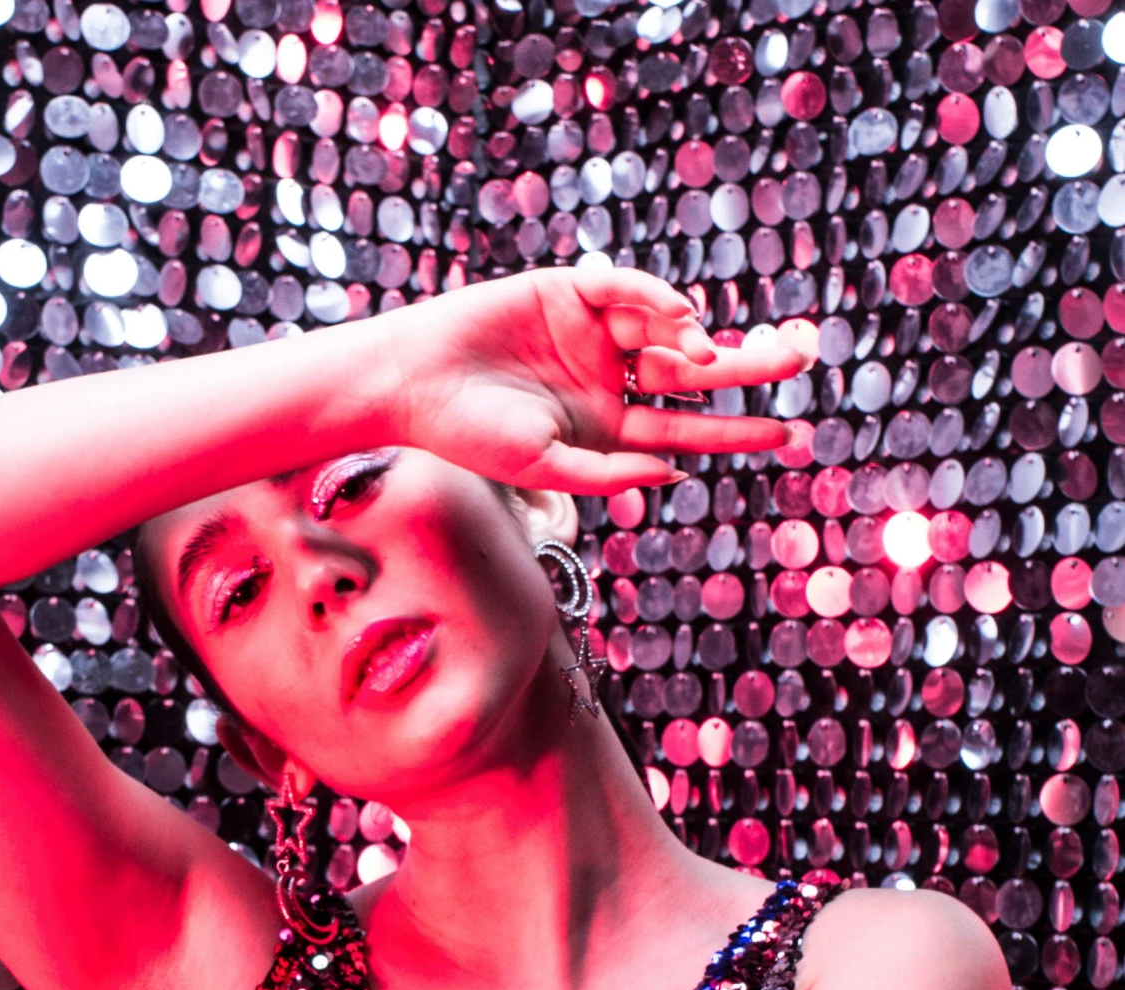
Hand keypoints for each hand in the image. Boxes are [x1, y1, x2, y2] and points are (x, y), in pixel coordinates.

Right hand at [388, 254, 817, 494]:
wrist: (413, 381)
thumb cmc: (470, 436)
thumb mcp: (546, 468)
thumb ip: (610, 475)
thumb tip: (677, 474)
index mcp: (606, 430)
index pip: (686, 431)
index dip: (737, 431)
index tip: (788, 431)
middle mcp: (608, 381)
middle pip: (692, 374)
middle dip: (748, 365)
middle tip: (802, 359)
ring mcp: (591, 333)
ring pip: (667, 330)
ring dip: (699, 338)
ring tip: (713, 354)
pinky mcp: (570, 289)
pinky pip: (626, 289)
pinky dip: (656, 299)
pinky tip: (680, 318)